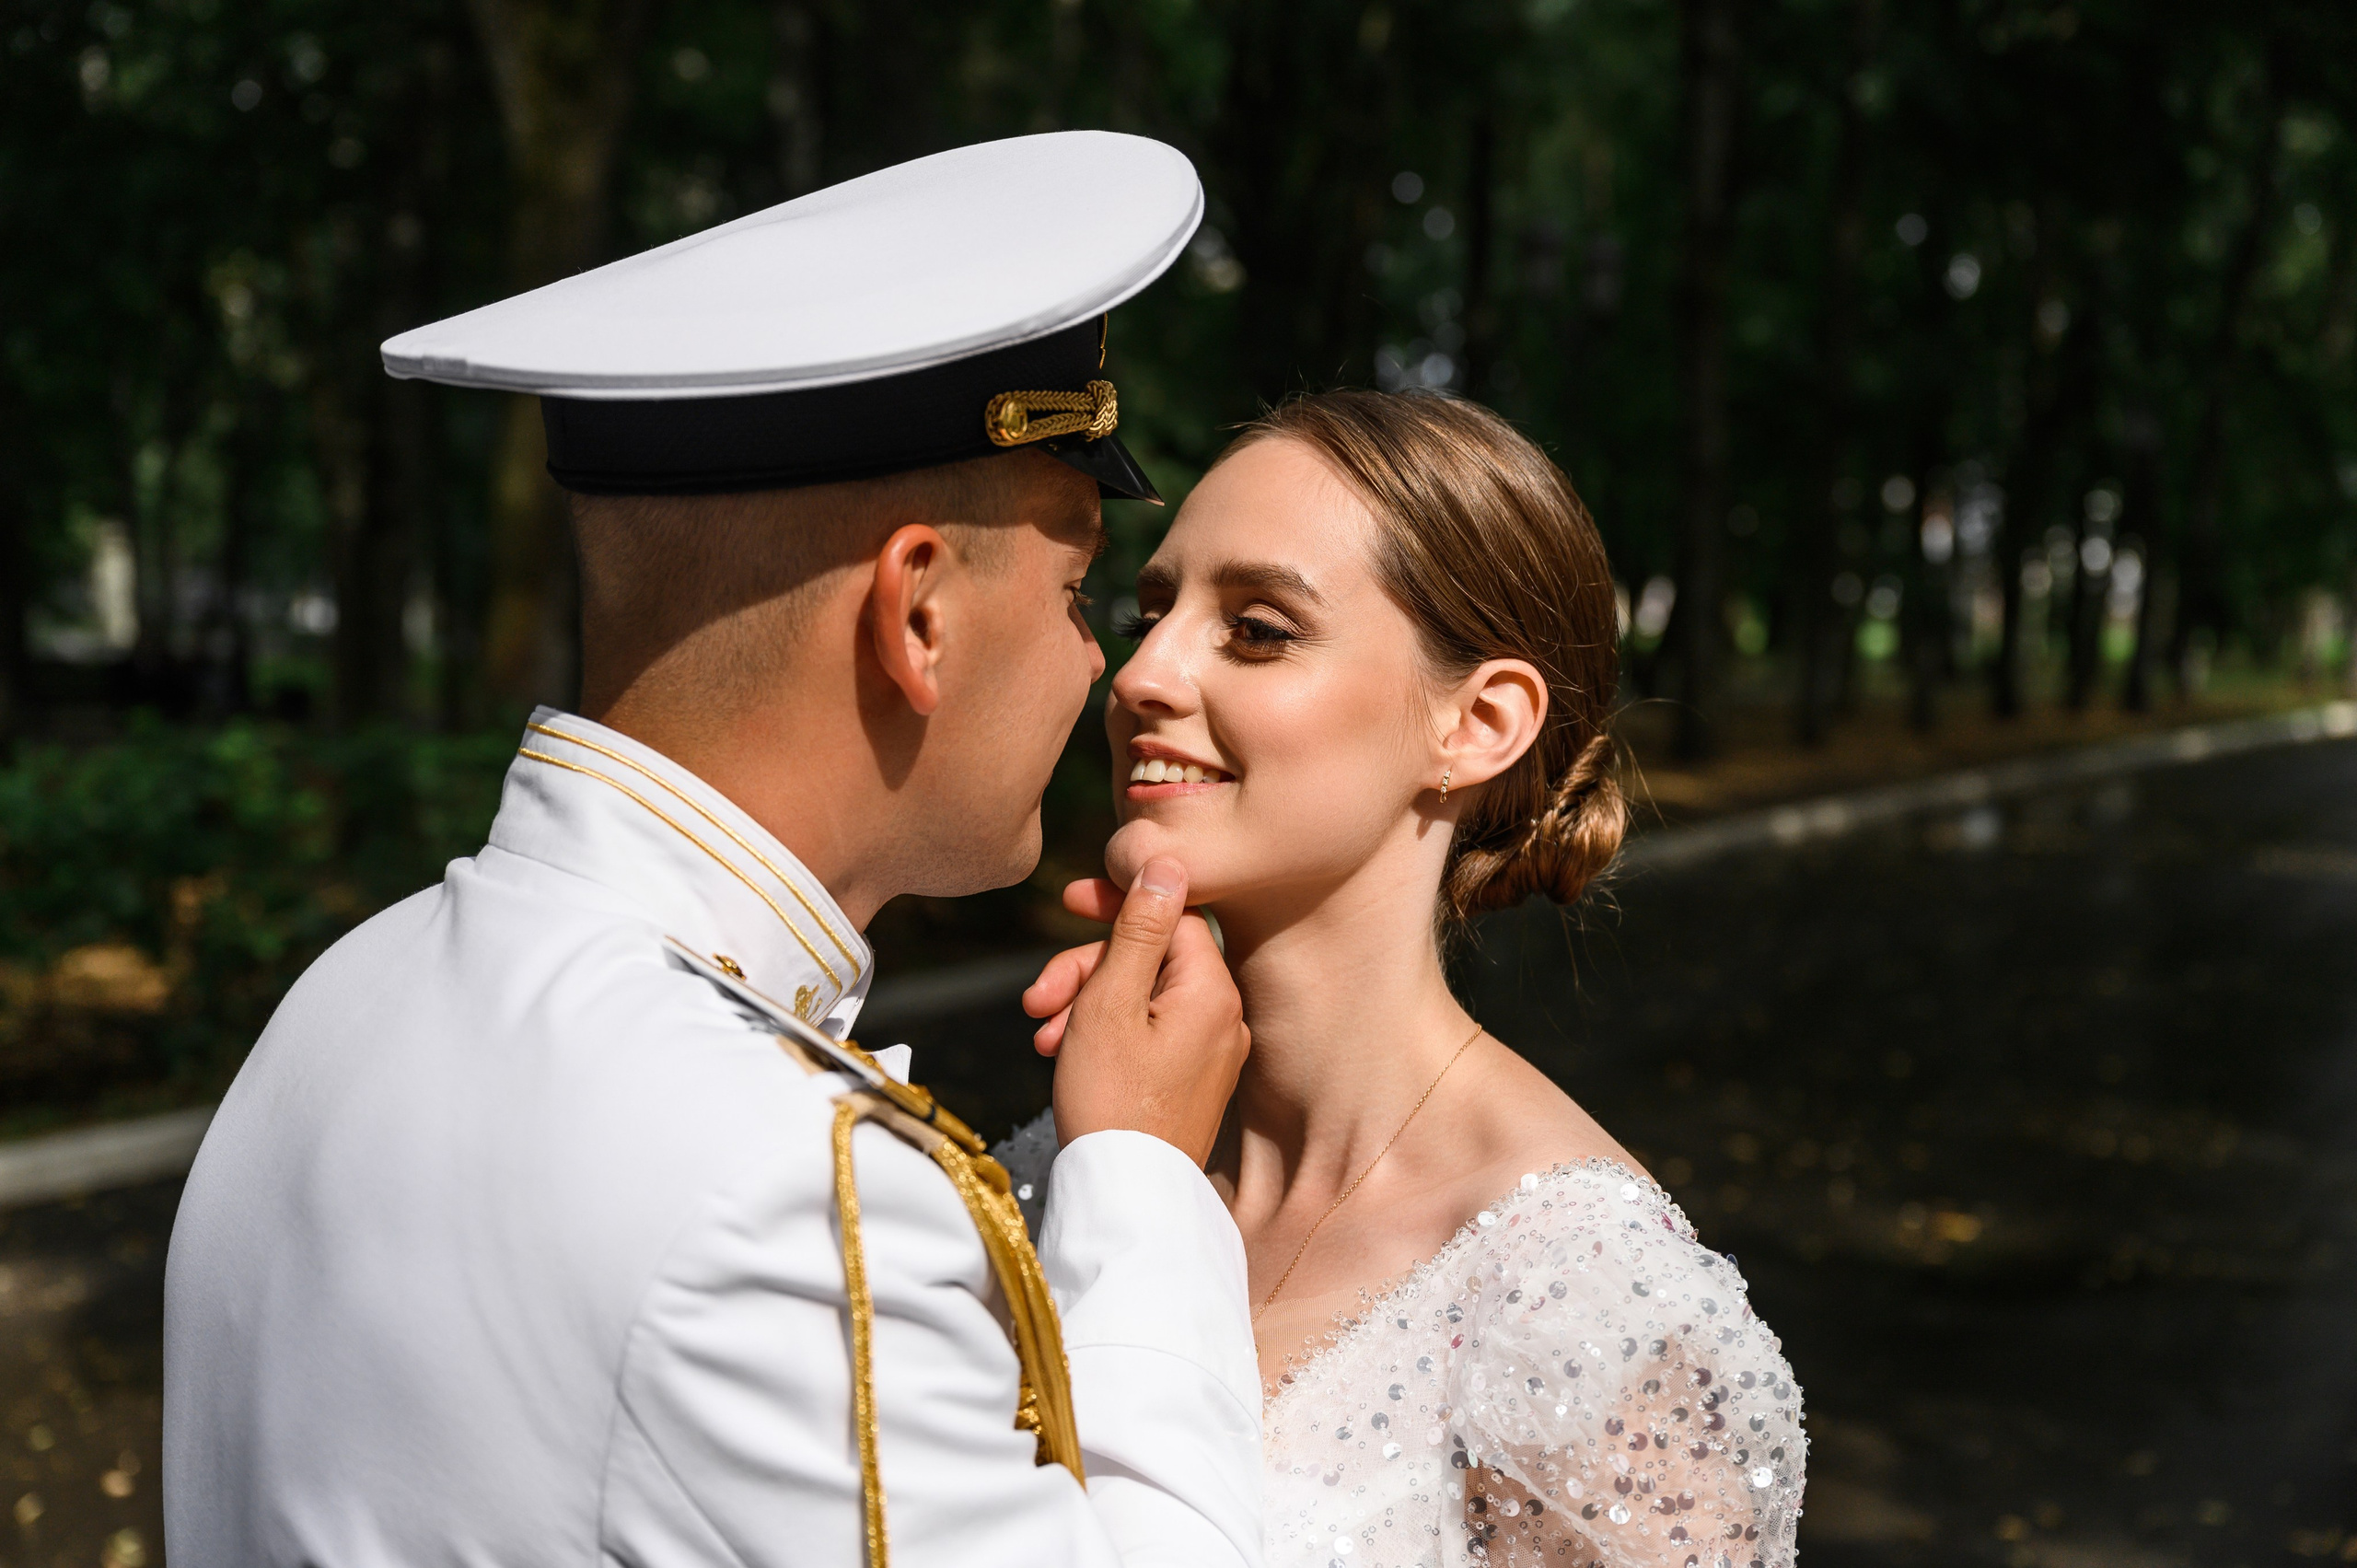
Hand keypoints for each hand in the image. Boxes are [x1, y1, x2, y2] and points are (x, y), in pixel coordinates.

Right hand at [1021, 858, 1247, 1165]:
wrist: (1125, 1199)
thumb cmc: (1111, 1100)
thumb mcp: (1111, 1001)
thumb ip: (1139, 928)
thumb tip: (1168, 862)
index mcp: (1212, 991)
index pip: (1172, 914)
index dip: (1118, 905)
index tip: (1069, 903)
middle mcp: (1224, 1018)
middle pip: (1151, 957)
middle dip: (1087, 968)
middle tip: (1036, 997)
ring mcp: (1211, 1054)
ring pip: (1142, 997)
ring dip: (1086, 1003)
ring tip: (1042, 1034)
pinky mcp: (1192, 1082)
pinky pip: (1149, 1034)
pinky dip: (1104, 1033)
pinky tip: (1062, 1052)